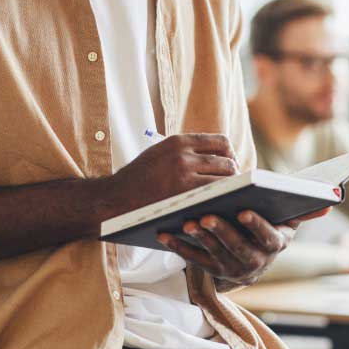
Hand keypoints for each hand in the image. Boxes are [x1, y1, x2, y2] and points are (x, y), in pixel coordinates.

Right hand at [108, 133, 238, 214]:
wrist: (113, 199)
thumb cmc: (138, 180)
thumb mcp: (160, 153)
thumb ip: (185, 151)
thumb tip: (219, 157)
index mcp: (178, 141)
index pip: (220, 142)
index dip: (231, 155)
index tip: (232, 166)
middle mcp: (183, 154)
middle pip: (227, 161)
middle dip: (235, 175)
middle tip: (236, 188)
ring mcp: (184, 175)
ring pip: (225, 180)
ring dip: (232, 190)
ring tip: (232, 199)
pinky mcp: (183, 195)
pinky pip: (215, 195)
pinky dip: (223, 200)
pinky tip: (223, 207)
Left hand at [158, 207, 330, 288]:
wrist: (249, 260)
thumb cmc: (268, 228)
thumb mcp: (287, 221)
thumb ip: (305, 210)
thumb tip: (331, 200)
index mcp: (275, 245)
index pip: (268, 238)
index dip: (257, 226)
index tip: (244, 211)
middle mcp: (255, 261)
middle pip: (238, 248)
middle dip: (222, 232)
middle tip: (207, 215)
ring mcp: (231, 268)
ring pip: (214, 255)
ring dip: (200, 239)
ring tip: (188, 220)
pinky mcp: (210, 270)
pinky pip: (192, 260)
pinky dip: (178, 246)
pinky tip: (164, 232)